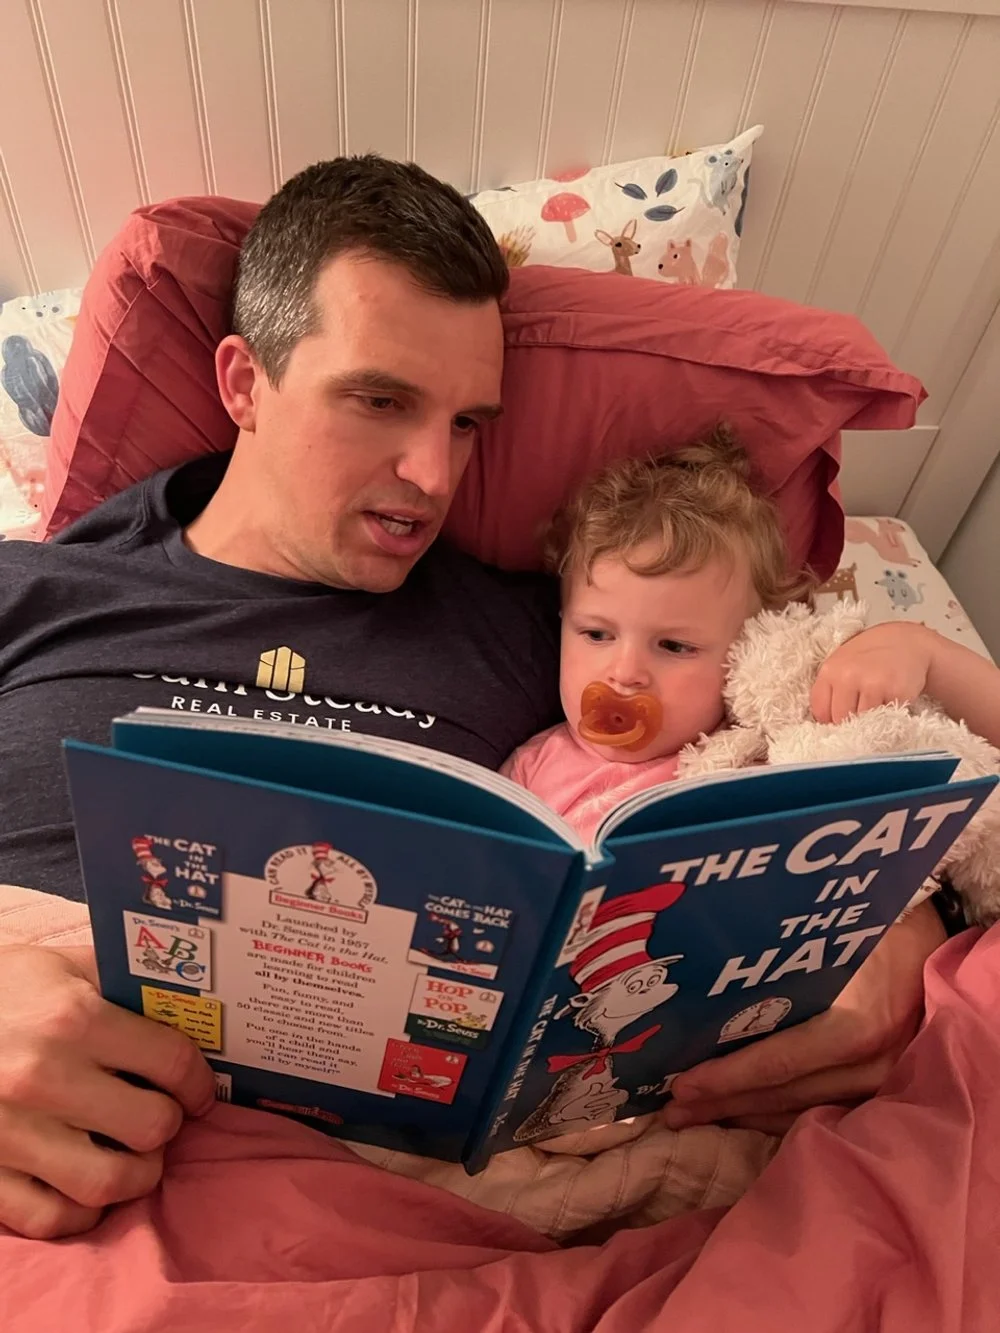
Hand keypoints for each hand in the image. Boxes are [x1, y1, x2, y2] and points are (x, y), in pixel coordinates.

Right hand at [0, 944, 215, 1238]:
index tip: (198, 1088)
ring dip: (137, 1175)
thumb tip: (185, 1001)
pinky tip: (87, 1186)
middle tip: (162, 1115)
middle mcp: (42, 1079)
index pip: (170, 1061)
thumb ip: (119, 981)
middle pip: (150, 1126)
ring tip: (136, 1156)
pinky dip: (81, 1212)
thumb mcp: (57, 966)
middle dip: (168, 1123)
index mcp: (70, 1019)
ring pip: (108, 1182)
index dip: (197, 1080)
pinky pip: (51, 1219)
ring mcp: (9, 1134)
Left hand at [663, 899, 944, 1134]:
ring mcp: (884, 1082)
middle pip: (787, 1095)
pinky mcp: (885, 1089)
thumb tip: (710, 978)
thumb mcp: (836, 936)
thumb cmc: (881, 926)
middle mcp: (876, 1062)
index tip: (681, 1087)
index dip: (728, 1078)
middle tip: (671, 1110)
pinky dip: (780, 1113)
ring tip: (697, 1114)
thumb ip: (786, 963)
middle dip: (725, 1103)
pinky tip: (744, 1113)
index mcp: (862, 1023)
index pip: (782, 1062)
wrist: (938, 940)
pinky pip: (825, 1110)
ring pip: (804, 1111)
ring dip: (747, 1114)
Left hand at [811, 622, 934, 723]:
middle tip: (860, 714)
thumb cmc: (869, 656)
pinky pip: (886, 717)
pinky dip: (888, 715)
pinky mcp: (896, 693)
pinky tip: (889, 701)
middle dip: (849, 722)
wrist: (906, 641)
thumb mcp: (841, 665)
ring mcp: (873, 684)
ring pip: (862, 722)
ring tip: (875, 705)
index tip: (838, 719)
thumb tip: (826, 723)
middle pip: (840, 719)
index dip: (829, 720)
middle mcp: (849, 676)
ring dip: (869, 721)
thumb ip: (830, 690)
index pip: (821, 711)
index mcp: (831, 671)